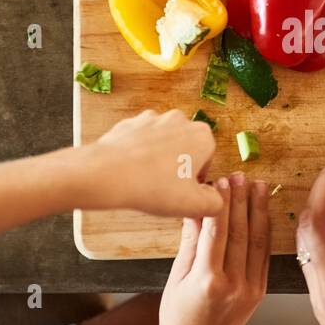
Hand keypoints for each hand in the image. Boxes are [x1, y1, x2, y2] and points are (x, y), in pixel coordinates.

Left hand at [74, 109, 222, 217]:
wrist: (108, 174)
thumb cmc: (155, 188)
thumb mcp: (195, 206)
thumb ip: (215, 202)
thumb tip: (214, 198)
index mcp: (202, 136)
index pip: (208, 157)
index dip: (197, 177)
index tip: (185, 190)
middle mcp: (180, 120)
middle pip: (186, 146)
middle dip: (179, 164)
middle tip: (167, 187)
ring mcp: (153, 119)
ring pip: (163, 141)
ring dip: (159, 157)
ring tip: (147, 181)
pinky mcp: (130, 122)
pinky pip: (140, 139)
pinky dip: (138, 153)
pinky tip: (132, 171)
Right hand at [156, 173, 270, 324]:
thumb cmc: (177, 316)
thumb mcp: (175, 278)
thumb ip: (190, 242)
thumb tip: (195, 207)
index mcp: (207, 281)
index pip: (217, 232)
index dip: (220, 204)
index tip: (220, 182)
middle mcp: (232, 285)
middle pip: (240, 232)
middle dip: (240, 200)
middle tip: (240, 176)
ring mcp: (249, 289)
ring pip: (257, 241)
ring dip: (257, 210)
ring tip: (258, 185)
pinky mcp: (260, 292)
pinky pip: (264, 255)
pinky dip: (265, 230)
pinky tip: (263, 211)